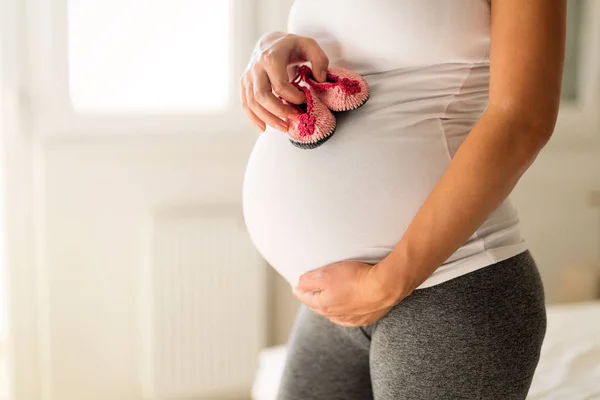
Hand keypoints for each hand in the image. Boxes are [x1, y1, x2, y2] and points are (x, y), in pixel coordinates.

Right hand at [240, 32, 328, 132]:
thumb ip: (319, 59)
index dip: (293, 97)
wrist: (270, 42)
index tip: (305, 100)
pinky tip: (264, 129)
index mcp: (271, 58)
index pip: (279, 84)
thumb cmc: (292, 46)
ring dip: (268, 119)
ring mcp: (248, 76)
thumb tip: (320, 79)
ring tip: (284, 128)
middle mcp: (256, 67)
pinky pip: (245, 104)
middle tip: (295, 118)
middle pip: (262, 96)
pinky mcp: (244, 84)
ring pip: (252, 103)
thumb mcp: (309, 45)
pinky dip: (253, 118)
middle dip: (279, 111)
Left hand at [293, 260, 409, 326]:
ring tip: (327, 298)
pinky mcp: (367, 318)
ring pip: (335, 314)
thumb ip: (308, 280)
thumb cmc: (355, 277)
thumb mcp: (325, 274)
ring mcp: (352, 319)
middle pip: (319, 307)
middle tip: (309, 292)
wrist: (385, 286)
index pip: (306, 298)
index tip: (295, 286)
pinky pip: (350, 317)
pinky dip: (345, 311)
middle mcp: (336, 316)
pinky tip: (347, 306)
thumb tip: (298, 285)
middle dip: (313, 299)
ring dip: (329, 306)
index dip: (299, 291)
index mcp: (324, 306)